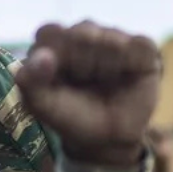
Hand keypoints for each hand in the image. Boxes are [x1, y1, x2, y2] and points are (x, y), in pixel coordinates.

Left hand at [15, 22, 160, 166]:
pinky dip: (132, 65)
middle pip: (83, 32)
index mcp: (55, 42)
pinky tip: (126, 77)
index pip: (51, 33)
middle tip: (85, 84)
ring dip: (107, 69)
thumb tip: (43, 56)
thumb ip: (31, 81)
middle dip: (82, 65)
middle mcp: (84, 33)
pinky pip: (139, 45)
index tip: (60, 80)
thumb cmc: (72, 117)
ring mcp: (114, 37)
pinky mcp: (142, 48)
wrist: (108, 139)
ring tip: (106, 83)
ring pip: (112, 40)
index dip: (57, 58)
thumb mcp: (43, 105)